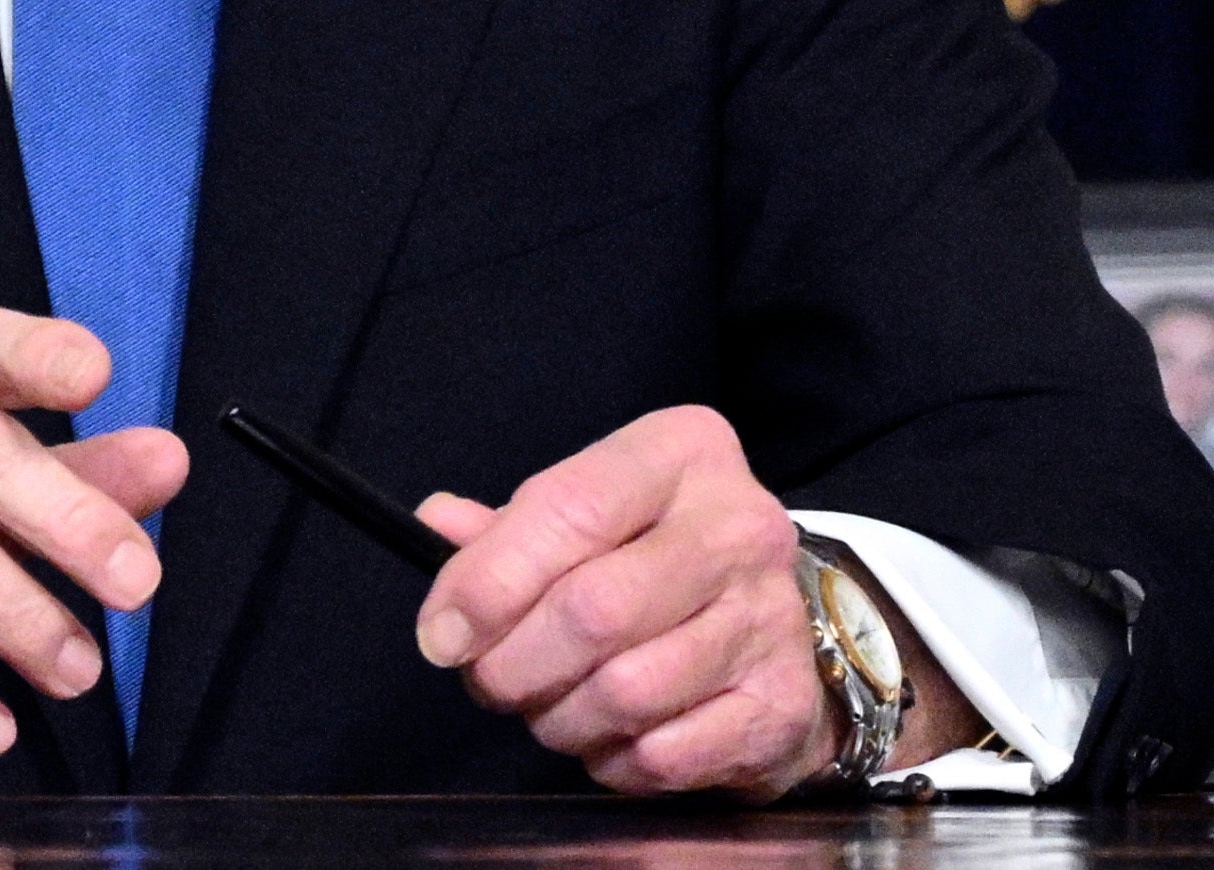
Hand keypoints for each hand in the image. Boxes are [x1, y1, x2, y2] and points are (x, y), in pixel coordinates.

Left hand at [407, 406, 835, 797]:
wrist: (779, 630)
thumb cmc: (658, 561)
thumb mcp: (592, 514)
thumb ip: (511, 527)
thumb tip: (435, 526)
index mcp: (682, 452)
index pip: (569, 508)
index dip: (489, 580)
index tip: (443, 633)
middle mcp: (738, 525)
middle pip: (592, 610)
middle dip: (514, 665)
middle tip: (491, 682)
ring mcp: (768, 618)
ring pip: (624, 693)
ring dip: (559, 719)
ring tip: (551, 707)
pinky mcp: (779, 704)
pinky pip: (661, 756)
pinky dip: (612, 761)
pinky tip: (609, 737)